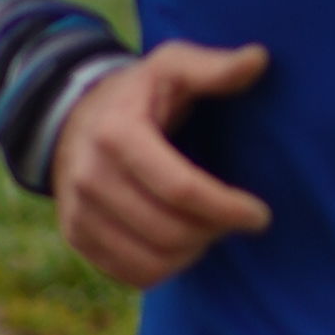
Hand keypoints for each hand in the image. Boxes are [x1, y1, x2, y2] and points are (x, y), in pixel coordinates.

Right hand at [49, 41, 272, 285]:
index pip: (181, 190)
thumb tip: (258, 60)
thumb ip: (213, 67)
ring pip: (152, 260)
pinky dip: (167, 268)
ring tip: (211, 228)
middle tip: (237, 218)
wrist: (74, 116)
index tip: (260, 214)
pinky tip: (184, 243)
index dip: (227, 208)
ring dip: (194, 252)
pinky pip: (131, 274)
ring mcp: (78, 211)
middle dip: (215, 230)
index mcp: (117, 134)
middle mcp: (89, 177)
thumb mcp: (173, 66)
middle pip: (169, 231)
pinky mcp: (76, 236)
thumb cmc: (140, 92)